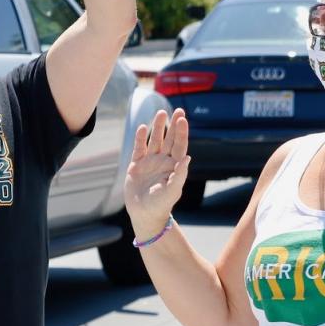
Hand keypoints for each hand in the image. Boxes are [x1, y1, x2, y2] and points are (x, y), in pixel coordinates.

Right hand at [125, 108, 189, 235]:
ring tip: (160, 113)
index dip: (181, 132)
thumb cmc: (161, 205)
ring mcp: (150, 162)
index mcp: (174, 166)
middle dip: (173, 125)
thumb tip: (188, 158)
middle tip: (177, 110)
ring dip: (158, 127)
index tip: (182, 119)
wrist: (144, 214)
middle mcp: (163, 161)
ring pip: (155, 140)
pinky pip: (139, 148)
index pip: (180, 145)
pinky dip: (140, 138)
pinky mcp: (136, 165)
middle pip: (169, 139)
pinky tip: (142, 127)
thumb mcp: (172, 190)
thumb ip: (179, 174)